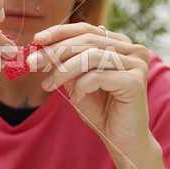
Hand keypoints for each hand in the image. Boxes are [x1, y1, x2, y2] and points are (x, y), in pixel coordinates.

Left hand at [28, 23, 150, 154]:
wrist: (120, 139)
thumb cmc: (100, 109)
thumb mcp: (77, 80)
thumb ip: (65, 62)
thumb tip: (41, 45)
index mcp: (120, 43)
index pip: (86, 29)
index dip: (60, 32)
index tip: (37, 40)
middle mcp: (132, 49)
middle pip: (87, 41)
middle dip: (55, 51)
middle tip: (32, 63)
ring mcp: (137, 63)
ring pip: (91, 57)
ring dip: (63, 70)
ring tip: (48, 84)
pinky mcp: (135, 81)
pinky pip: (98, 76)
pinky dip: (81, 87)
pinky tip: (77, 99)